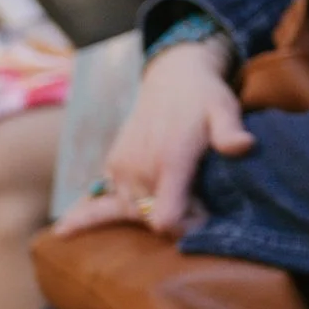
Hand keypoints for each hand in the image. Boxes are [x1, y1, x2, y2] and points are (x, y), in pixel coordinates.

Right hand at [51, 41, 253, 236]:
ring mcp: (121, 168)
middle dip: (177, 222)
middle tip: (203, 205)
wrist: (172, 78)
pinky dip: (88, 215)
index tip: (206, 219)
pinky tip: (64, 230)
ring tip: (181, 200)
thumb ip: (230, 131)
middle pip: (151, 220)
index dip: (187, 228)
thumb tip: (245, 145)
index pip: (165, 217)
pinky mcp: (111, 167)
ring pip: (132, 214)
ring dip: (151, 216)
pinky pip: (98, 201)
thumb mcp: (224, 108)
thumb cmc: (204, 97)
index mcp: (169, 158)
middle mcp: (140, 167)